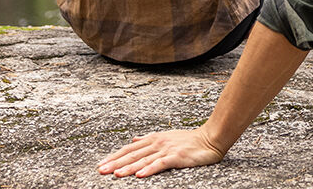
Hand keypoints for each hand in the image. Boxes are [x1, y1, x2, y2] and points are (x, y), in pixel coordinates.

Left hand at [97, 127, 223, 177]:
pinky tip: (140, 175)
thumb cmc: (189, 140)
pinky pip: (160, 164)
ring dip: (128, 167)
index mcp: (154, 138)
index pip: (130, 148)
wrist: (211, 137)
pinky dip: (149, 169)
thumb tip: (134, 140)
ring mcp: (167, 149)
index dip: (115, 156)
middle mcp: (158, 143)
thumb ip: (149, 139)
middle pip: (133, 154)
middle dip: (115, 163)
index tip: (101, 164)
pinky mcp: (177, 157)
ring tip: (115, 174)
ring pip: (144, 159)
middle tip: (101, 171)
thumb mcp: (167, 136)